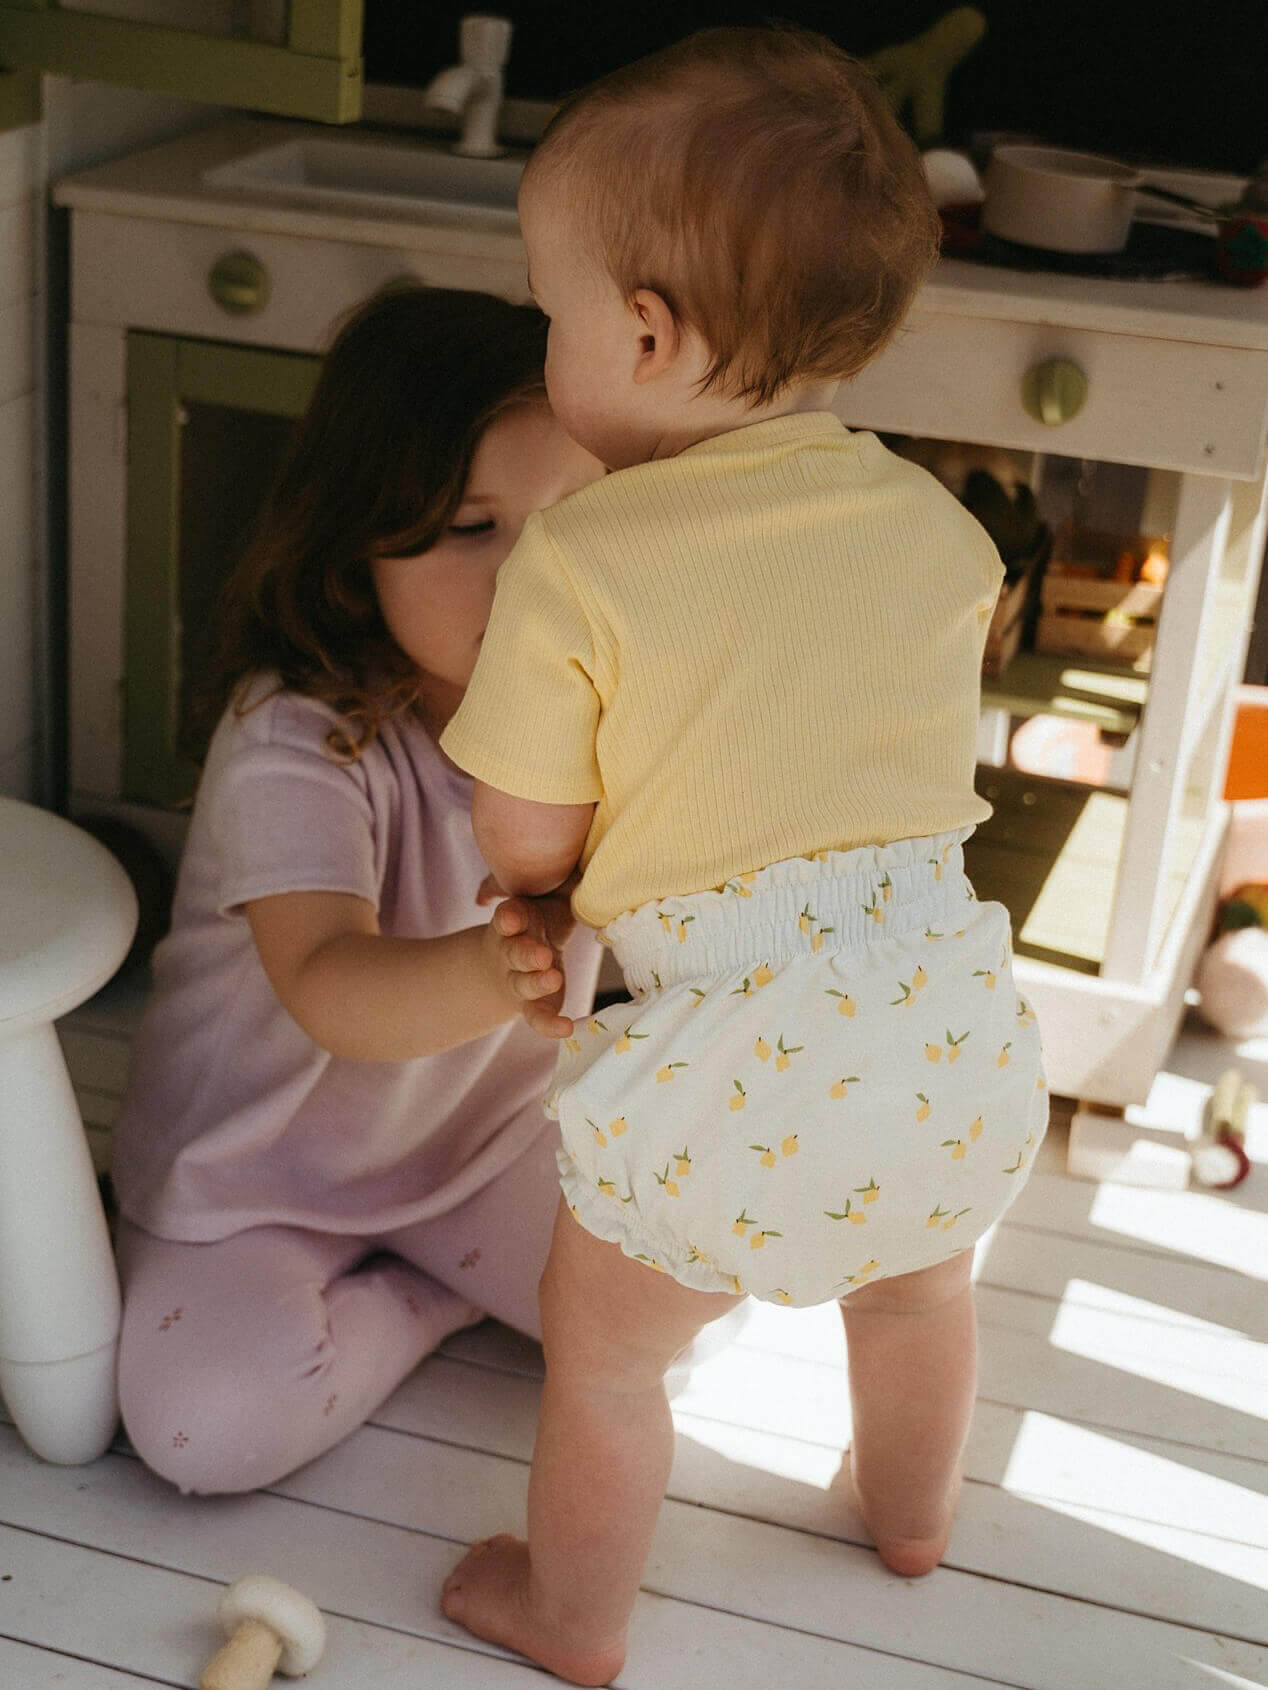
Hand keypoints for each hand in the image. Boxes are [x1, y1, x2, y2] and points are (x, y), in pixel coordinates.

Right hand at [481, 876, 579, 1039]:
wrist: (519, 952)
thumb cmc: (538, 913)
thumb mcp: (539, 891)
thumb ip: (539, 876)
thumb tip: (521, 868)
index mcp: (515, 919)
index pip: (507, 917)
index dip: (509, 918)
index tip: (511, 919)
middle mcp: (513, 949)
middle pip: (514, 952)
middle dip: (525, 954)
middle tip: (541, 955)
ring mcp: (521, 978)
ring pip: (523, 984)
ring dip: (535, 983)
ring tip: (552, 979)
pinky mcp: (535, 1001)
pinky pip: (537, 1016)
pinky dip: (548, 1025)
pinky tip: (566, 1028)